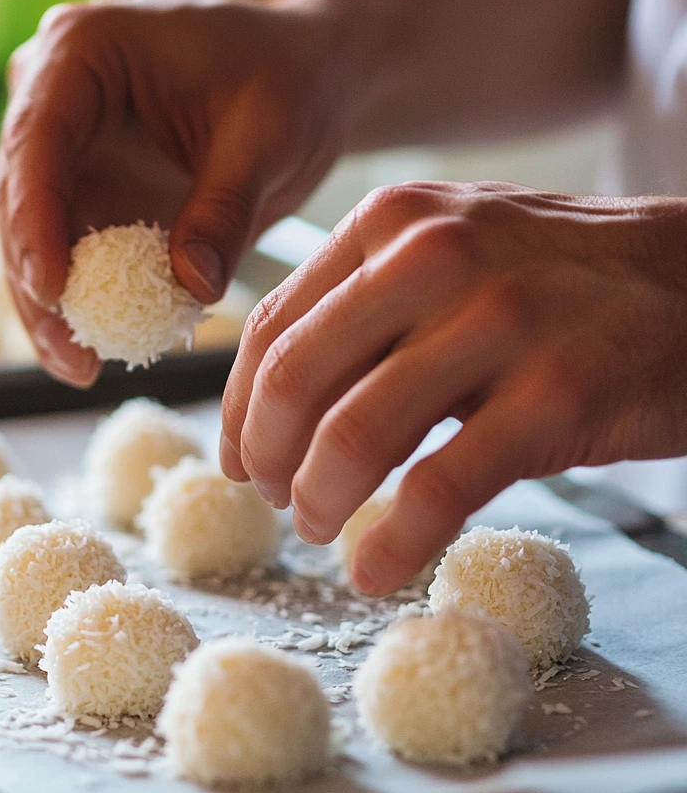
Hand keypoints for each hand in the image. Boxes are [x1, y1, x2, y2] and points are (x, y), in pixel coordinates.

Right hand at [0, 0, 347, 385]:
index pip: (39, 138)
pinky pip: (70, 258)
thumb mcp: (268, 139)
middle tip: (68, 354)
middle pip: (19, 199)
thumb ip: (225, 210)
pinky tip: (100, 352)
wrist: (303, 82)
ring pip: (31, 240)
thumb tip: (192, 285)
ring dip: (51, 308)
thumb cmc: (287, 82)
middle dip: (37, 283)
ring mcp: (65, 153)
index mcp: (83, 52)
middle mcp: (53, 99)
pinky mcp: (85, 198)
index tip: (51, 288)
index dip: (35, 217)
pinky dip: (84, 304)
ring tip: (81, 368)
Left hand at [221, 181, 686, 593]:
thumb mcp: (447, 254)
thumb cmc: (556, 282)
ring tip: (322, 528)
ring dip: (319, 501)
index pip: (271, 328)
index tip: (237, 460)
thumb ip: (361, 307)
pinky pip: (440, 487)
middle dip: (267, 458)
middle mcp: (432, 258)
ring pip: (354, 433)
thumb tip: (264, 401)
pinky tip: (377, 568)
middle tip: (279, 502)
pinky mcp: (557, 393)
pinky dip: (394, 541)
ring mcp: (497, 321)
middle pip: (293, 381)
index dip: (235, 410)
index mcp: (389, 224)